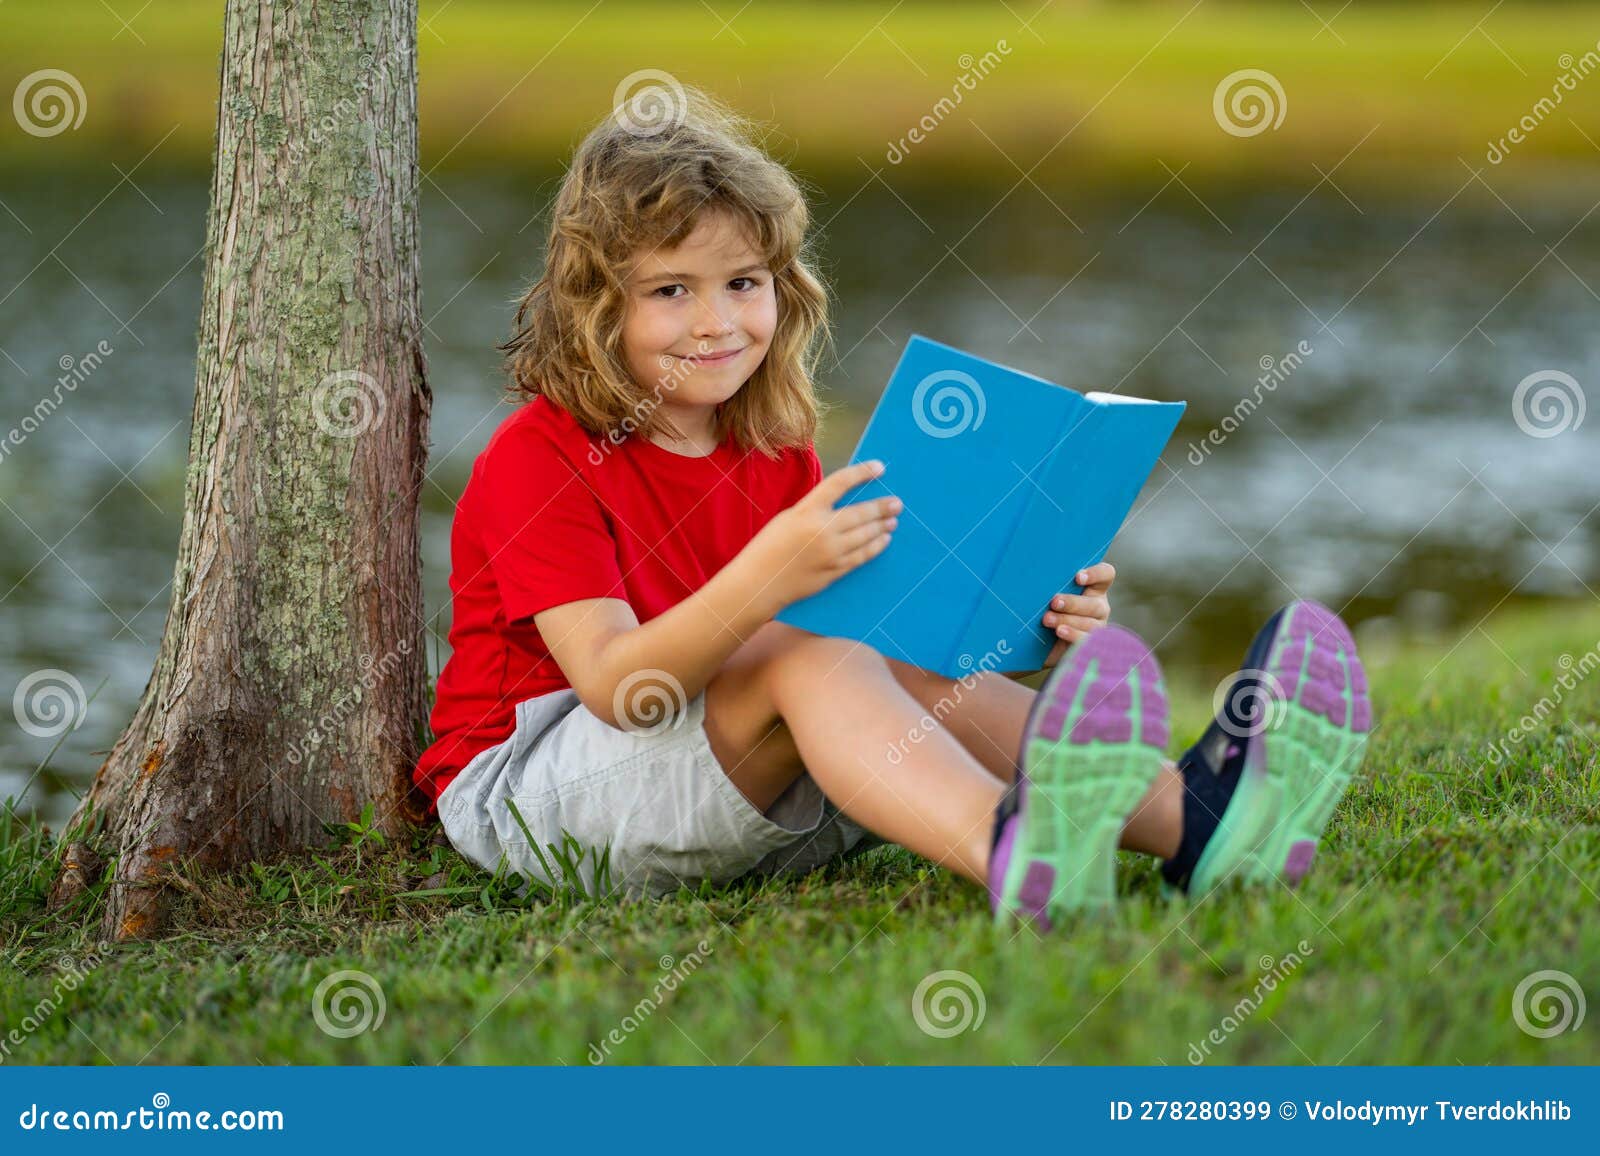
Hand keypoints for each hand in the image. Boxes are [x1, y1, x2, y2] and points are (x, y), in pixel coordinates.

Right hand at [738, 459, 900, 615]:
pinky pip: (861, 557)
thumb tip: (844, 503)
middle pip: (861, 513)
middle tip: (897, 503)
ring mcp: (830, 553)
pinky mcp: (834, 571)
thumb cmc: (769, 548)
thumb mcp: (788, 518)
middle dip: (882, 507)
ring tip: (893, 520)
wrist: (758, 583)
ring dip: (882, 526)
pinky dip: (875, 546)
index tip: (879, 467)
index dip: (862, 473)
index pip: (840, 483)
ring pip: (865, 536)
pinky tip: (883, 540)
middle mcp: (821, 530)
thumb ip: (814, 509)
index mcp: (806, 511)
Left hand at [1039, 561, 1114, 668]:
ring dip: (1068, 620)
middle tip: (1054, 602)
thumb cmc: (1044, 609)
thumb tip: (1036, 578)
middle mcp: (1098, 606)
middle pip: (1094, 604)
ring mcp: (1096, 626)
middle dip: (1073, 603)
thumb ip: (1050, 585)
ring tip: (1048, 619)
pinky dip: (1073, 635)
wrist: (1037, 641)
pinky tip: (1060, 631)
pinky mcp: (1090, 644)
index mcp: (1093, 588)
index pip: (1105, 575)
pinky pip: (1086, 640)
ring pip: (1090, 623)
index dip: (1095, 574)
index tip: (1078, 577)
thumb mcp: (1047, 595)